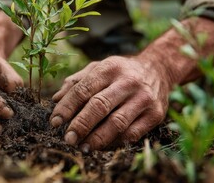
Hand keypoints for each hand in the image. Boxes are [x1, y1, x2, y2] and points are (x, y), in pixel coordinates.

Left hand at [50, 55, 171, 151]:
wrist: (158, 70)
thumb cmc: (120, 71)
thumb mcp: (99, 67)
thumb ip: (77, 81)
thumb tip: (55, 99)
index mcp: (109, 68)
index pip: (83, 90)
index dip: (67, 107)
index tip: (55, 122)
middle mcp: (128, 82)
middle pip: (99, 106)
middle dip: (80, 125)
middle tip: (68, 139)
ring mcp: (143, 98)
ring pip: (116, 123)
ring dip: (97, 139)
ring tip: (83, 147)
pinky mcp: (155, 114)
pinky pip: (132, 134)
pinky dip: (114, 143)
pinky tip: (102, 146)